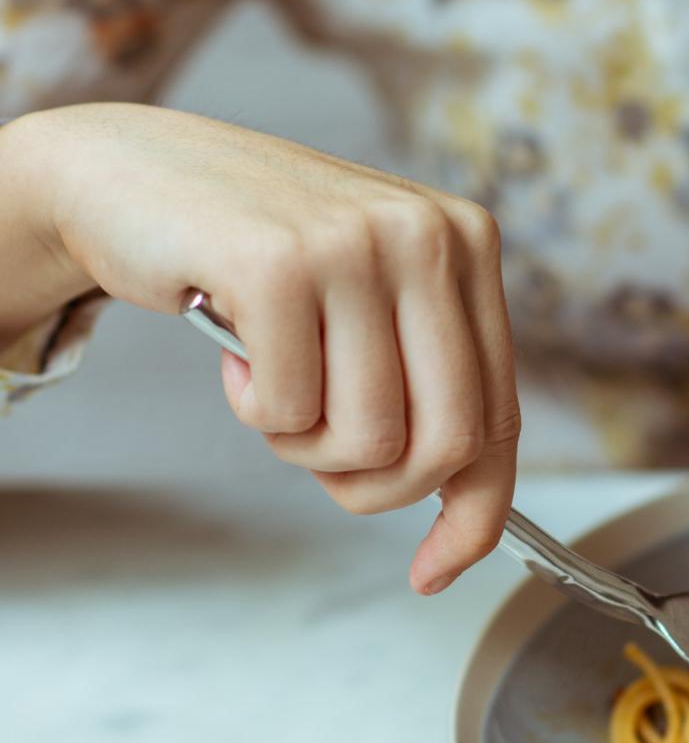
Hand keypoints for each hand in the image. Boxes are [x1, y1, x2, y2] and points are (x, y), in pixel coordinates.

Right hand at [12, 103, 519, 589]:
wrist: (135, 172)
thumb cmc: (256, 257)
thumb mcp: (368, 304)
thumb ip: (423, 387)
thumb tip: (464, 527)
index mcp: (467, 246)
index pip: (499, 415)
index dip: (474, 512)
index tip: (436, 569)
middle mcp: (428, 236)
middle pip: (446, 443)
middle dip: (376, 487)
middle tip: (315, 452)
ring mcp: (356, 244)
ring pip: (366, 438)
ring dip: (301, 442)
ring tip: (270, 377)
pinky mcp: (279, 264)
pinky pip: (287, 411)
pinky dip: (253, 408)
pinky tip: (235, 348)